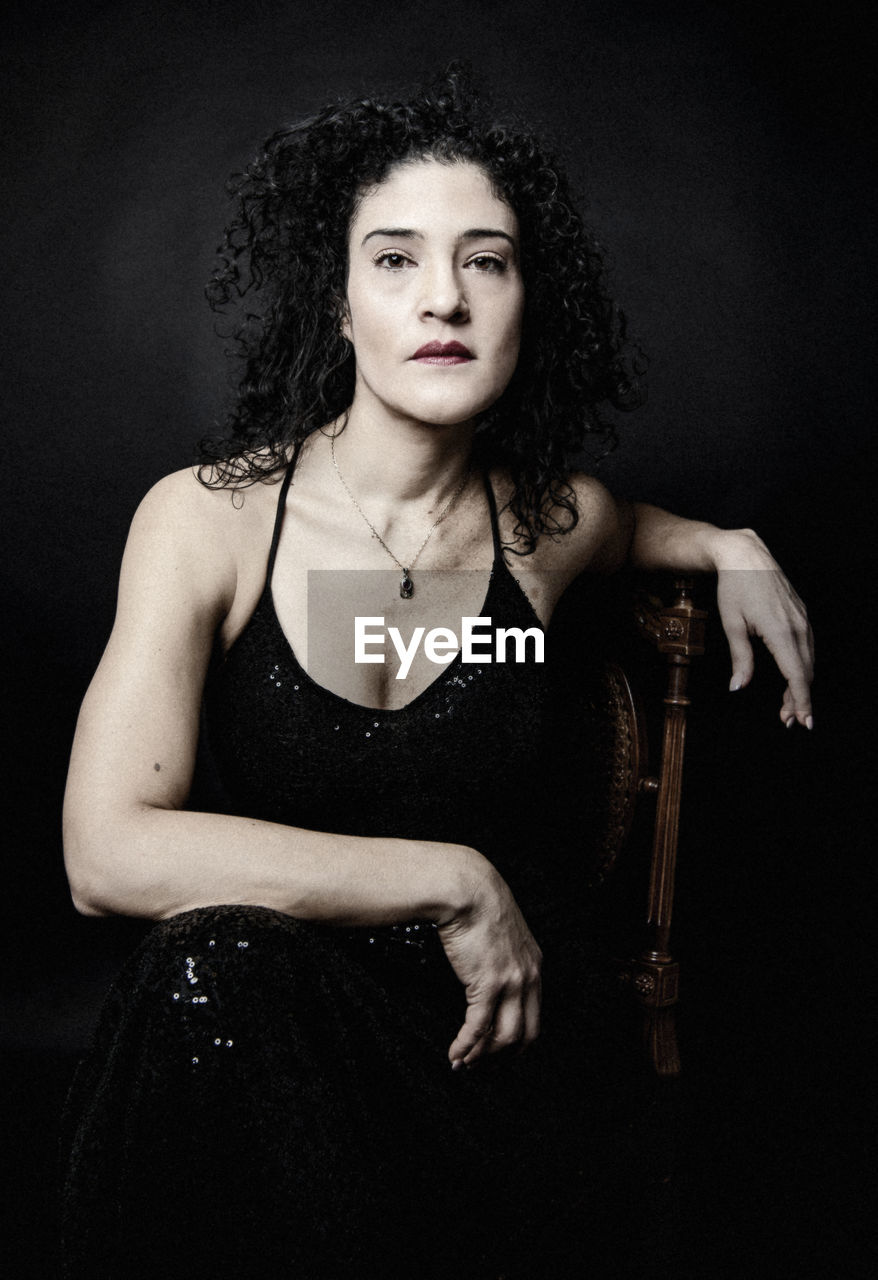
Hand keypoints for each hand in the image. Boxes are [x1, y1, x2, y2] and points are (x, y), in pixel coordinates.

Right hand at [437, 861, 541, 1069]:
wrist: (467, 889)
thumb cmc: (478, 904)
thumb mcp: (503, 933)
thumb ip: (503, 957)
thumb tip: (486, 976)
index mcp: (534, 965)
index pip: (534, 1015)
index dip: (517, 1041)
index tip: (499, 1052)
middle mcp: (528, 977)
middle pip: (524, 1033)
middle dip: (502, 1056)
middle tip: (482, 1066)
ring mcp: (510, 982)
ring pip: (503, 1037)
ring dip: (482, 1056)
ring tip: (464, 1063)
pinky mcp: (487, 984)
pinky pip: (477, 1027)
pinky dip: (466, 1045)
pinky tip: (454, 1053)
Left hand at [713, 530, 813, 727]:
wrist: (745, 555)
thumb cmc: (734, 587)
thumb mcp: (732, 625)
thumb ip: (740, 659)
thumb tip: (738, 687)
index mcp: (780, 631)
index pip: (796, 675)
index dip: (800, 701)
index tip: (802, 721)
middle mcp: (797, 625)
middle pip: (805, 672)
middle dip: (799, 699)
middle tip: (788, 719)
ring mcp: (802, 618)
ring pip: (808, 660)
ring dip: (801, 684)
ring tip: (788, 704)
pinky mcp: (801, 614)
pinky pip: (807, 646)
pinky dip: (802, 665)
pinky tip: (792, 676)